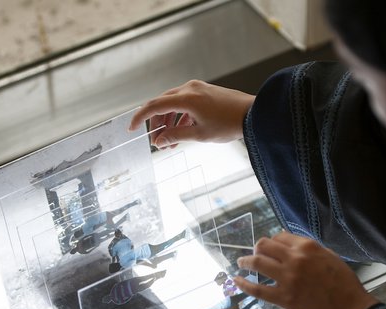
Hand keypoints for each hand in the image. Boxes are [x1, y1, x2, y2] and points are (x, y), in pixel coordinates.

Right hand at [129, 80, 254, 148]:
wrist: (254, 114)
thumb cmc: (229, 124)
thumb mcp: (200, 134)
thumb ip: (176, 136)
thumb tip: (158, 141)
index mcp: (186, 98)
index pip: (154, 106)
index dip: (140, 118)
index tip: (131, 129)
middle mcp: (189, 88)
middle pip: (163, 104)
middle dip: (157, 124)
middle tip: (157, 142)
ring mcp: (198, 88)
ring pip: (174, 104)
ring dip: (169, 122)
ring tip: (170, 142)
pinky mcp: (205, 92)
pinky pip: (185, 103)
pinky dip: (180, 117)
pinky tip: (182, 132)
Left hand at [234, 232, 378, 308]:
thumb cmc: (343, 283)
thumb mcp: (328, 255)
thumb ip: (308, 248)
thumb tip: (289, 241)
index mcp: (307, 246)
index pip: (280, 236)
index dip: (273, 241)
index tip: (270, 247)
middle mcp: (295, 259)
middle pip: (264, 245)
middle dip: (257, 248)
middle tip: (254, 254)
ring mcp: (287, 278)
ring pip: (257, 263)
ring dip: (245, 261)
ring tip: (241, 263)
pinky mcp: (284, 298)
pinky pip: (257, 289)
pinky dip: (244, 284)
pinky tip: (237, 280)